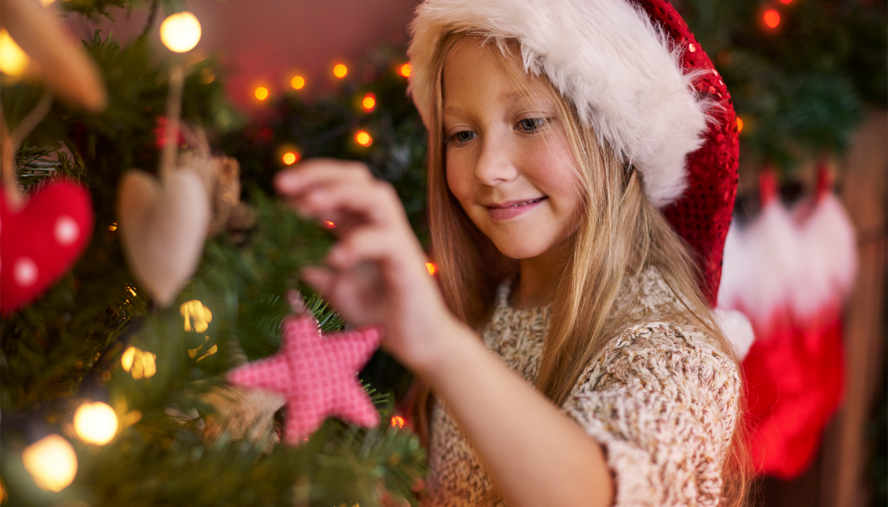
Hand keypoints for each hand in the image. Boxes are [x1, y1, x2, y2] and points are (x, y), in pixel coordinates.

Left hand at [275, 159, 455, 372]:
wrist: (416, 343)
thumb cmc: (380, 315)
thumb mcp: (338, 291)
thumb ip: (318, 274)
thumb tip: (292, 263)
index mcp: (361, 226)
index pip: (338, 185)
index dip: (308, 179)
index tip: (277, 188)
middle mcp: (380, 225)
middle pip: (357, 176)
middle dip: (319, 173)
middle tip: (283, 185)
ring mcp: (397, 239)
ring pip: (376, 196)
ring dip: (339, 194)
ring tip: (306, 206)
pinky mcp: (409, 261)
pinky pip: (385, 239)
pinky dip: (357, 243)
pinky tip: (334, 259)